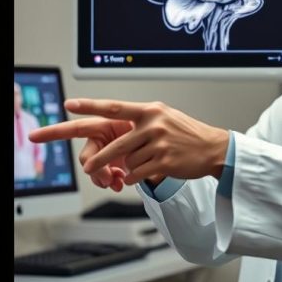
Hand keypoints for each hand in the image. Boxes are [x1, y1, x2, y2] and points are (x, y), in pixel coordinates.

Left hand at [32, 98, 229, 187]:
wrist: (212, 148)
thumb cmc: (184, 133)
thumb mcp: (162, 117)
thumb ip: (138, 120)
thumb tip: (112, 125)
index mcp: (148, 111)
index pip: (113, 107)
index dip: (89, 106)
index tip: (69, 105)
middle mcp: (152, 124)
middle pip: (116, 146)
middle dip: (99, 159)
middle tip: (87, 167)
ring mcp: (159, 143)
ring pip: (128, 161)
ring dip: (130, 166)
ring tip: (145, 162)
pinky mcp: (164, 162)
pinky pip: (138, 173)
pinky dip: (136, 176)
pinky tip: (145, 172)